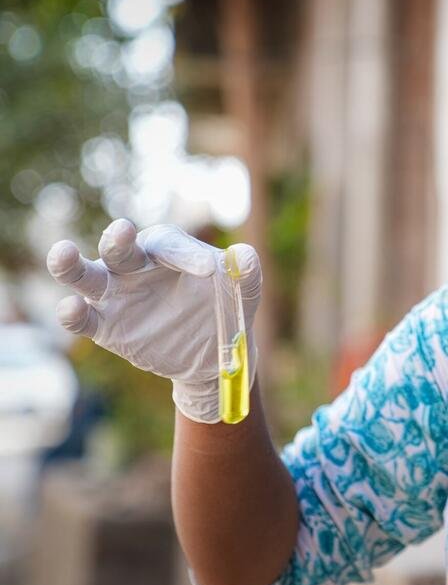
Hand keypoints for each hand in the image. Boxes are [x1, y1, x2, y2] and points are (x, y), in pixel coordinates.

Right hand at [46, 219, 260, 422]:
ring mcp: (116, 296)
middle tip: (124, 231)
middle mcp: (135, 267)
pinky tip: (72, 308)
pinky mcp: (105, 326)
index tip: (208, 271)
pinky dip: (71, 313)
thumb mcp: (243, 294)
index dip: (185, 254)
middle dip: (118, 239)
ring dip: (70, 264)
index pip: (169, 245)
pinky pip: (81, 318)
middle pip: (118, 248)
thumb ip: (247, 275)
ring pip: (84, 274)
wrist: (214, 354)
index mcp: (168, 250)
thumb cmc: (225, 310)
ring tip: (63, 253)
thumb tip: (246, 255)